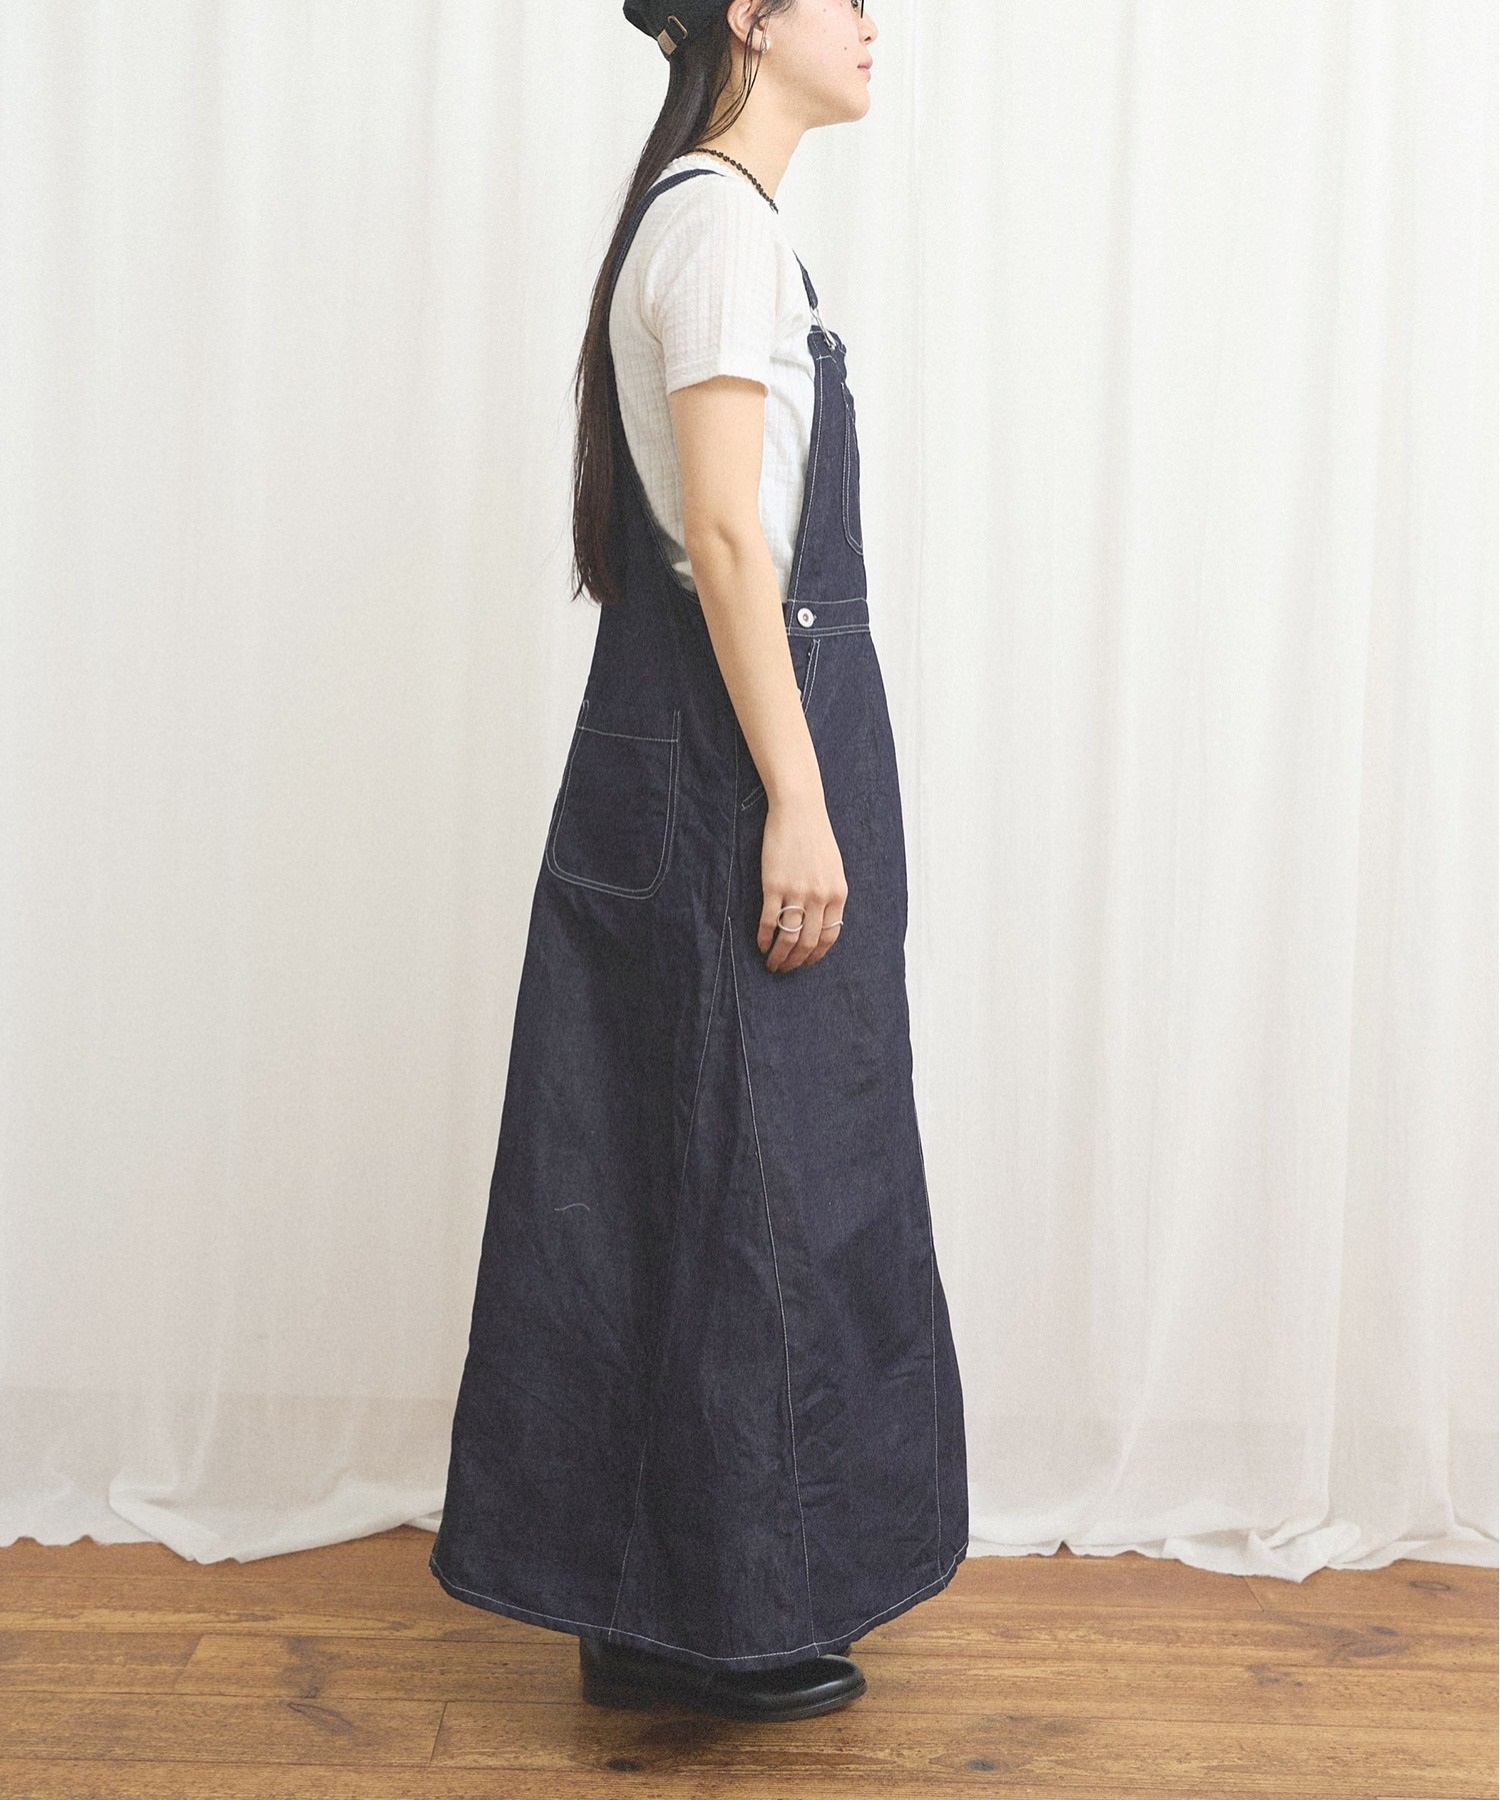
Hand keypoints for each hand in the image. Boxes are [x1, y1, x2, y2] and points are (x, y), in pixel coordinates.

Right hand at [757, 792, 847, 972]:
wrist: (798, 811)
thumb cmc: (816, 837)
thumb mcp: (833, 868)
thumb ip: (830, 895)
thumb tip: (821, 922)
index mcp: (838, 894)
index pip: (828, 936)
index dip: (816, 955)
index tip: (806, 963)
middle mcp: (819, 897)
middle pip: (807, 942)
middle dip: (795, 961)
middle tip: (785, 969)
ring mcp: (796, 892)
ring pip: (787, 936)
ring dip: (778, 955)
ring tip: (771, 963)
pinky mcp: (773, 885)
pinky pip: (768, 921)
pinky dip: (763, 937)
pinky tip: (760, 944)